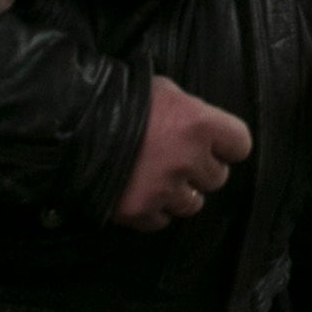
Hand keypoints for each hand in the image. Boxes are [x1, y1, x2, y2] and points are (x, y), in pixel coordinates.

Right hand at [113, 75, 251, 228]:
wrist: (72, 124)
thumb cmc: (120, 99)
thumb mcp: (163, 91)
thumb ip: (189, 110)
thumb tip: (201, 124)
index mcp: (200, 124)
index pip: (240, 145)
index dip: (227, 145)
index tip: (216, 145)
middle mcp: (189, 159)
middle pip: (217, 177)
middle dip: (201, 169)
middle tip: (179, 158)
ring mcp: (165, 188)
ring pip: (193, 203)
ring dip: (181, 193)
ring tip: (159, 177)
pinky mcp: (141, 210)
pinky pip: (161, 220)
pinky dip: (153, 210)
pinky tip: (141, 191)